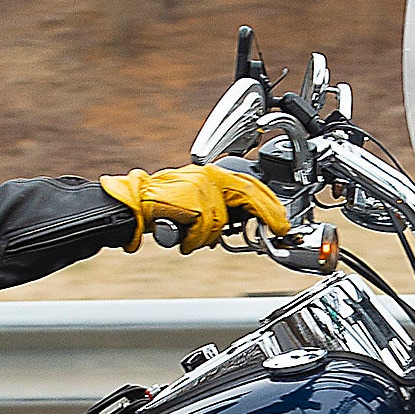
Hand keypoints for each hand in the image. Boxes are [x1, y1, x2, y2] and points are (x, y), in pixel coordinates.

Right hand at [97, 163, 292, 253]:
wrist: (132, 203)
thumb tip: (244, 222)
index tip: (282, 218)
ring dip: (206, 237)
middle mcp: (209, 176)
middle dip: (267, 215)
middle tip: (280, 230)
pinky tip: (181, 239)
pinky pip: (203, 229)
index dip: (269, 202)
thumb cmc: (160, 205)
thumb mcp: (196, 199)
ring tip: (189, 238)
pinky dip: (193, 240)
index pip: (250, 184)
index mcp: (212, 173)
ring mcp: (200, 188)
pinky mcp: (191, 201)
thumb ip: (219, 205)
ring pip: (221, 222)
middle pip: (248, 195)